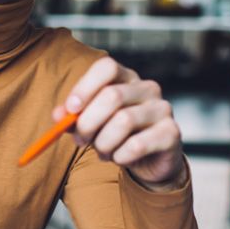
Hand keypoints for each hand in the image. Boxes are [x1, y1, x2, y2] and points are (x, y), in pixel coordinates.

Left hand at [55, 57, 187, 191]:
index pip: (106, 67)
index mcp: (126, 78)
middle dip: (89, 122)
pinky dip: (121, 156)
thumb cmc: (118, 136)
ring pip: (123, 121)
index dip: (85, 87)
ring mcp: (162, 109)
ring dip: (104, 143)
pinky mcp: (171, 133)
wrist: (150, 161)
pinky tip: (120, 158)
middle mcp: (147, 88)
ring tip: (103, 151)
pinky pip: (137, 145)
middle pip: (112, 95)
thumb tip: (58, 115)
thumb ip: (74, 118)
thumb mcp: (92, 124)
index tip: (70, 110)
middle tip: (81, 140)